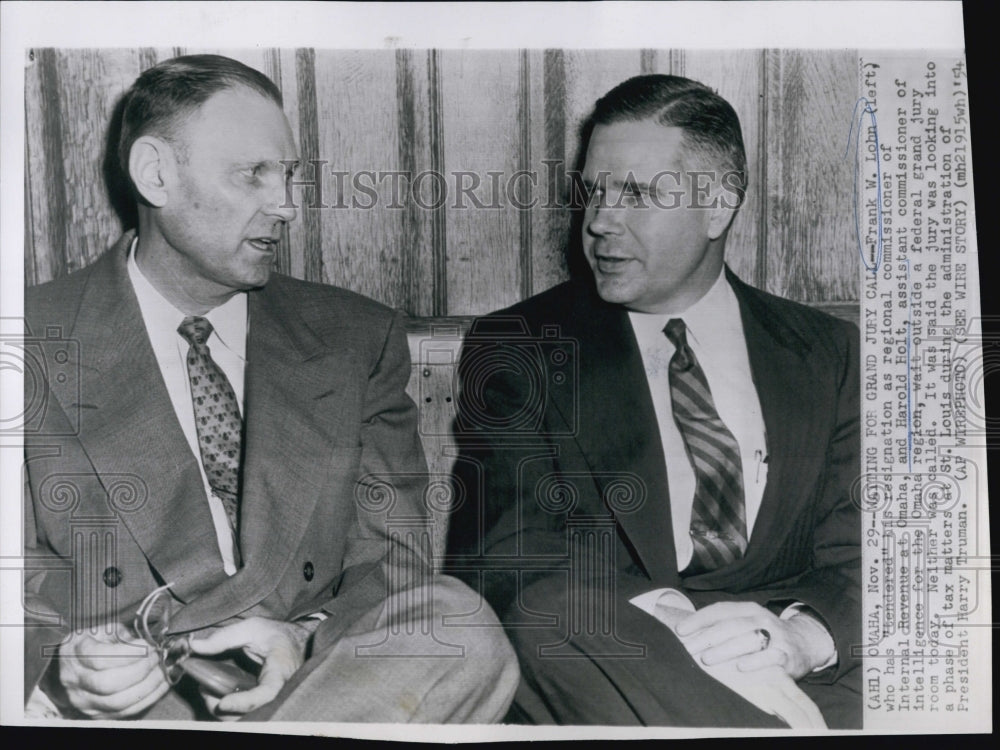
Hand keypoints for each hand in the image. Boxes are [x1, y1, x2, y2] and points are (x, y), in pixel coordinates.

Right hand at [58, 623, 169, 717]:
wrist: (83, 661)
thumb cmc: (99, 641)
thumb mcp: (108, 629)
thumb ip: (126, 637)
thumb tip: (150, 646)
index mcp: (73, 652)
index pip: (100, 659)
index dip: (129, 654)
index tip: (148, 646)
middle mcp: (74, 680)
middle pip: (107, 684)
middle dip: (140, 670)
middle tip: (157, 657)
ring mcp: (84, 701)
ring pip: (118, 702)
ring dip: (147, 686)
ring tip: (161, 669)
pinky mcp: (98, 714)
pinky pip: (126, 712)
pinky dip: (149, 698)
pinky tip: (161, 683)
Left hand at [189, 616, 317, 715]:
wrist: (295, 641)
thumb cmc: (277, 634)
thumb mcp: (252, 627)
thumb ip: (224, 637)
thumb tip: (195, 646)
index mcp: (280, 670)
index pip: (267, 693)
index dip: (245, 702)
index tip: (223, 703)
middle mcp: (279, 691)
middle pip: (252, 713)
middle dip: (224, 709)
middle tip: (204, 690)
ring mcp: (270, 700)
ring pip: (247, 718)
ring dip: (222, 711)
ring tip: (206, 690)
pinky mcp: (262, 703)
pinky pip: (245, 713)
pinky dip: (227, 709)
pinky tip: (215, 694)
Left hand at [675, 601, 833, 679]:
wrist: (804, 644)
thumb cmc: (764, 636)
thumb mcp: (747, 625)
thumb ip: (723, 627)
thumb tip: (687, 634)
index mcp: (748, 609)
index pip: (720, 610)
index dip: (699, 619)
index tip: (680, 630)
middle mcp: (762, 619)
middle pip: (731, 625)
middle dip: (707, 637)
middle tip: (689, 648)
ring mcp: (776, 636)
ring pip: (748, 639)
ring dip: (725, 649)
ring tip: (706, 659)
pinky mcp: (787, 654)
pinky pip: (771, 656)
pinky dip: (755, 661)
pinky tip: (741, 667)